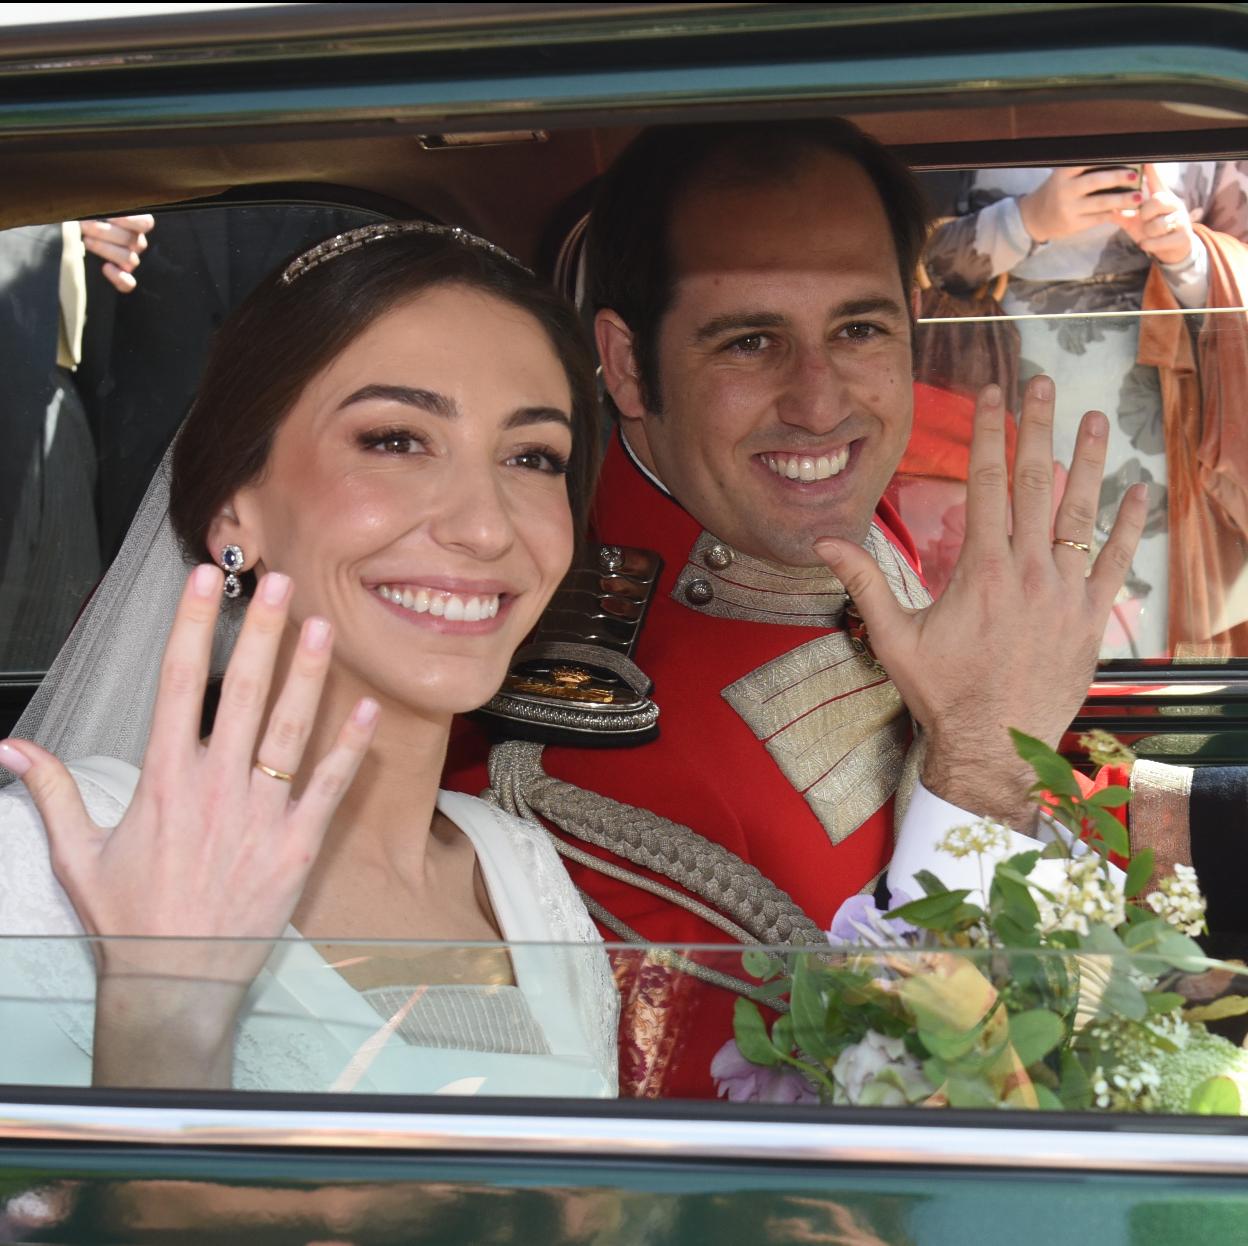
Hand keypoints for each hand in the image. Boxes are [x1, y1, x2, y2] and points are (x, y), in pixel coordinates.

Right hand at [0, 565, 377, 1084]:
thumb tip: (10, 750)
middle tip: (281, 583)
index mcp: (163, 779)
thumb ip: (52, 792)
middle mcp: (215, 786)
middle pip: (243, 692)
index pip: (178, 684)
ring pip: (290, 730)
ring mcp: (260, 814)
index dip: (192, 626)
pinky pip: (328, 788)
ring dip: (309, 675)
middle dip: (262, 632)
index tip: (205, 583)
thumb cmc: (131, 918)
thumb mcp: (78, 853)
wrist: (176, 981)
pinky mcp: (297, 845)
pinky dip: (350, 749)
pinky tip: (366, 710)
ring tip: (323, 627)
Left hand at [79, 214, 154, 292]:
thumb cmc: (81, 222)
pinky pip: (129, 283)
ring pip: (130, 259)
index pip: (145, 223)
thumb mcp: (90, 213)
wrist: (66, 239)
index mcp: (133, 225)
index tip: (110, 217)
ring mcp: (129, 262)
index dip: (131, 220)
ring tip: (86, 242)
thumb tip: (97, 212)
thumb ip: (98, 211)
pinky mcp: (123, 279)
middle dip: (105, 232)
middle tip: (84, 227)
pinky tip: (105, 268)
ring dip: (106, 249)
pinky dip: (119, 277)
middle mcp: (135, 244)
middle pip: (132, 240)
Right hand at [814, 376, 1147, 829]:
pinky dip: (1125, 527)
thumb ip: (863, 583)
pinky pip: (1113, 563)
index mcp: (980, 570)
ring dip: (1088, 462)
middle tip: (1042, 384)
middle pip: (1036, 483)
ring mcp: (1064, 593)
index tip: (991, 395)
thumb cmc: (941, 692)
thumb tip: (824, 543)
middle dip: (1038, 427)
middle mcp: (1028, 571)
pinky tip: (1136, 494)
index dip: (989, 433)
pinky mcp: (1090, 618)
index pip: (987, 483)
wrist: (995, 744)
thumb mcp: (893, 637)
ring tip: (1095, 419)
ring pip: (1080, 514)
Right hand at [1018, 166, 1141, 243]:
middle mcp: (1064, 190)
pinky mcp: (1073, 225)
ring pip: (1100, 203)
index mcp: (1064, 173)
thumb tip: (1120, 158)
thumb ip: (1085, 168)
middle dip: (1117, 177)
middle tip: (1135, 176)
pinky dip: (1113, 214)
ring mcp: (1068, 209)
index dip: (1107, 158)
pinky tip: (1125, 210)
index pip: (1087, 161)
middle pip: (1096, 181)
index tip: (1126, 156)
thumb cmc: (1059, 191)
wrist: (1036, 218)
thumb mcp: (1065, 176)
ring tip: (1138, 197)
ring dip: (1122, 200)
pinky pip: (1098, 218)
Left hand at [1113, 163, 1196, 265]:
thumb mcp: (1136, 222)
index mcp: (1162, 198)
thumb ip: (1123, 213)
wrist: (1172, 251)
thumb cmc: (1152, 232)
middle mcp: (1174, 205)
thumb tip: (1104, 205)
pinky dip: (1149, 245)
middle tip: (1144, 219)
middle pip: (1156, 201)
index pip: (1156, 181)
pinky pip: (1158, 241)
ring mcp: (1180, 220)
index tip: (1144, 159)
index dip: (1151, 170)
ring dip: (1147, 233)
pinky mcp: (1183, 238)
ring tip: (1148, 234)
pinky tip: (1148, 244)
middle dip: (1145, 213)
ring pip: (1156, 225)